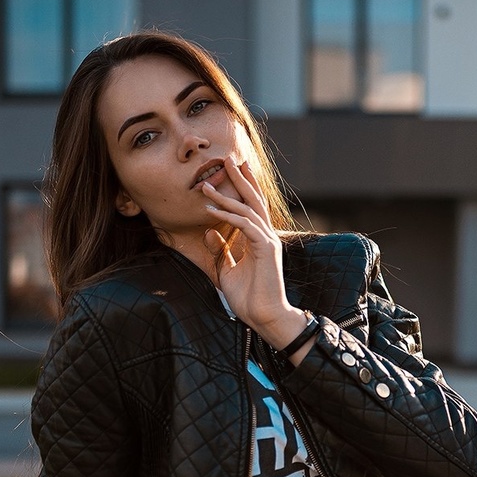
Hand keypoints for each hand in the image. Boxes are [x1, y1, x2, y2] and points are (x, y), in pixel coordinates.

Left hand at [202, 159, 309, 351]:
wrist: (264, 317)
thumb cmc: (248, 298)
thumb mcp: (227, 270)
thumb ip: (220, 250)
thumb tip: (208, 231)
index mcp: (260, 240)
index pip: (251, 208)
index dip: (241, 189)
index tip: (229, 172)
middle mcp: (266, 236)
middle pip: (254, 200)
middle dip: (240, 178)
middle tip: (227, 159)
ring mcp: (268, 241)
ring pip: (247, 209)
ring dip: (226, 195)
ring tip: (207, 184)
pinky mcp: (266, 248)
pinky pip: (245, 225)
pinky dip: (228, 216)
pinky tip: (211, 210)